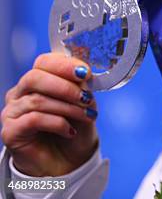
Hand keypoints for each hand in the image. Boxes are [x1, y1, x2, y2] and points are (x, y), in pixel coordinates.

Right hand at [1, 53, 98, 175]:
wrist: (68, 162)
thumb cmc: (74, 129)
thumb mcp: (83, 103)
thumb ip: (81, 86)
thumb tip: (84, 73)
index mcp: (37, 82)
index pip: (44, 63)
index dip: (65, 65)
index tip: (86, 73)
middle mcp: (20, 94)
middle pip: (35, 77)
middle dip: (65, 87)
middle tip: (85, 98)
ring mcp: (12, 112)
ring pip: (37, 100)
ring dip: (68, 108)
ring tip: (86, 116)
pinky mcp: (11, 132)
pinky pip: (34, 119)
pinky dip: (58, 123)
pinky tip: (70, 131)